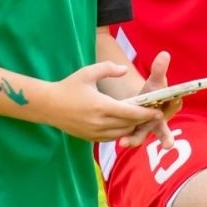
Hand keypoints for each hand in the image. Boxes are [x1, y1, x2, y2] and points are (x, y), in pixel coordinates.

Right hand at [44, 62, 161, 141]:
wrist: (48, 105)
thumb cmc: (69, 86)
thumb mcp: (87, 73)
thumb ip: (108, 68)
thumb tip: (125, 69)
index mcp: (101, 106)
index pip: (131, 113)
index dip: (146, 114)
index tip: (159, 112)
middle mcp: (100, 122)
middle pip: (129, 124)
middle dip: (142, 121)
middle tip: (154, 114)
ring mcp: (94, 132)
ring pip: (121, 133)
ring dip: (132, 127)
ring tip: (140, 119)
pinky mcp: (90, 138)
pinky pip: (111, 137)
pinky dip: (120, 132)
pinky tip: (123, 124)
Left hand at [118, 50, 177, 147]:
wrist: (143, 102)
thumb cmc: (153, 91)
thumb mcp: (155, 80)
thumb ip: (159, 70)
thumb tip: (165, 53)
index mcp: (169, 106)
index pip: (174, 103)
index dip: (174, 102)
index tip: (175, 100)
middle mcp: (160, 121)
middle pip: (164, 130)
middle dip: (166, 138)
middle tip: (168, 145)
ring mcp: (147, 129)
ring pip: (142, 136)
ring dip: (135, 140)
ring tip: (124, 142)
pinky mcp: (135, 134)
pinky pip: (131, 138)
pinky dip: (126, 139)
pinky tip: (118, 141)